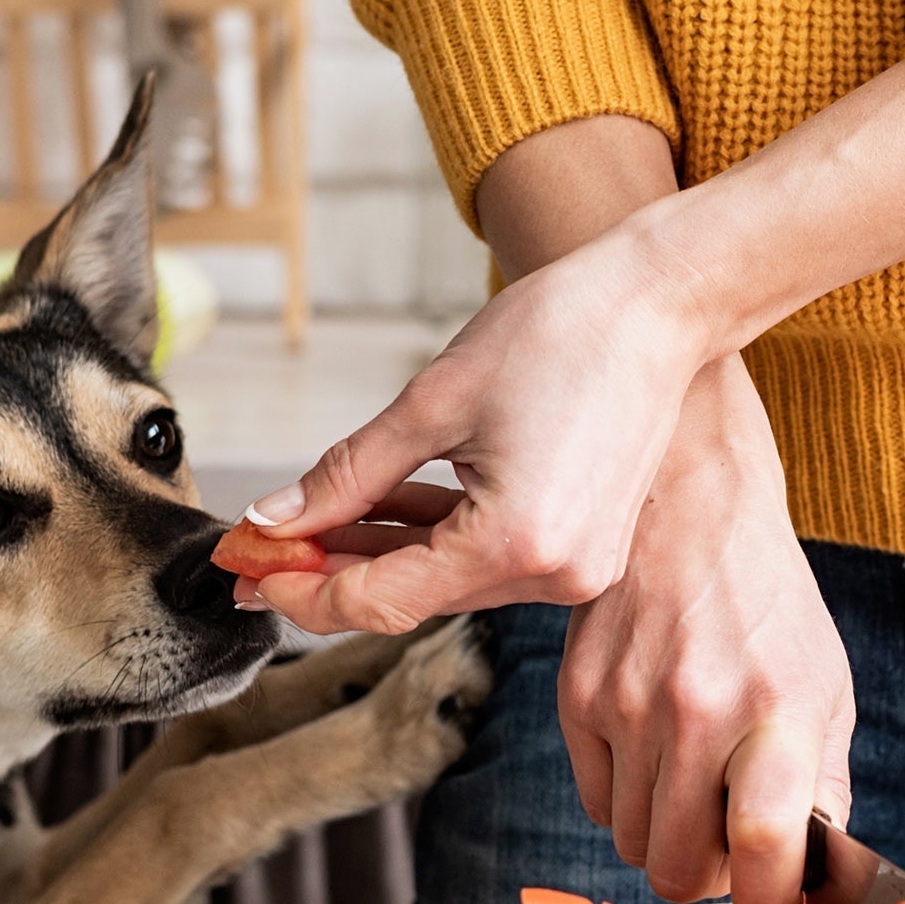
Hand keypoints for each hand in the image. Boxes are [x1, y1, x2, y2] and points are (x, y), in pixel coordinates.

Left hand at [239, 228, 716, 633]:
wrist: (660, 303)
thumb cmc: (560, 332)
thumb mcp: (433, 402)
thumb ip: (347, 474)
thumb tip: (274, 519)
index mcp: (516, 543)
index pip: (381, 600)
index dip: (301, 589)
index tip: (244, 568)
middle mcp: (554, 573)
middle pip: (411, 599)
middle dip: (327, 573)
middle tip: (255, 553)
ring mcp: (576, 566)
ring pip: (445, 581)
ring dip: (375, 556)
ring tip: (303, 529)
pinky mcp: (583, 547)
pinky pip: (484, 558)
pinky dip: (429, 539)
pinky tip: (372, 515)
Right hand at [558, 356, 851, 903]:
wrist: (688, 503)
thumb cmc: (766, 600)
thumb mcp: (824, 683)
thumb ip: (823, 785)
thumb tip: (812, 875)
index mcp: (778, 711)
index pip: (765, 850)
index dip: (772, 899)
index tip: (776, 894)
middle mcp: (697, 713)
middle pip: (681, 870)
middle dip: (711, 874)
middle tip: (732, 837)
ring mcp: (628, 707)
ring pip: (634, 844)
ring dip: (668, 835)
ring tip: (697, 784)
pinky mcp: (578, 697)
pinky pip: (597, 802)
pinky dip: (629, 799)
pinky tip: (656, 752)